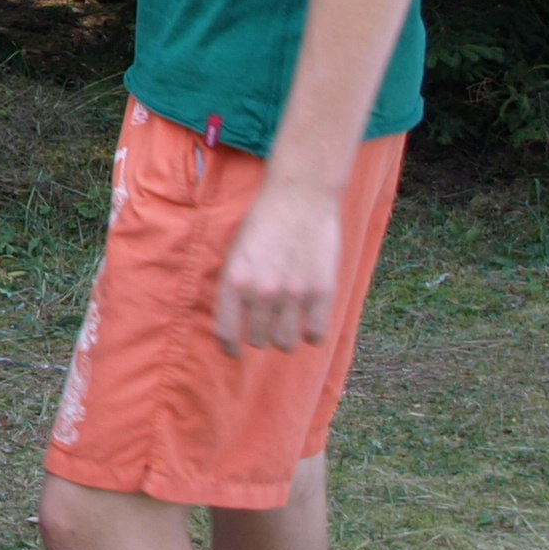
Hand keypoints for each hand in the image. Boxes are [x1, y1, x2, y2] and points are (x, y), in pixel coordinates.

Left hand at [212, 177, 340, 354]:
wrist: (300, 198)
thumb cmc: (264, 223)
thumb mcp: (236, 253)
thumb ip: (235, 287)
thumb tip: (236, 322)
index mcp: (234, 281)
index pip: (227, 333)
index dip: (230, 347)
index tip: (234, 351)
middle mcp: (261, 292)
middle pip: (259, 340)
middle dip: (260, 335)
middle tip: (266, 324)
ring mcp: (293, 295)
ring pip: (286, 343)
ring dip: (285, 337)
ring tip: (287, 324)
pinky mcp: (322, 292)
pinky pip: (315, 335)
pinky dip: (312, 333)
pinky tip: (309, 321)